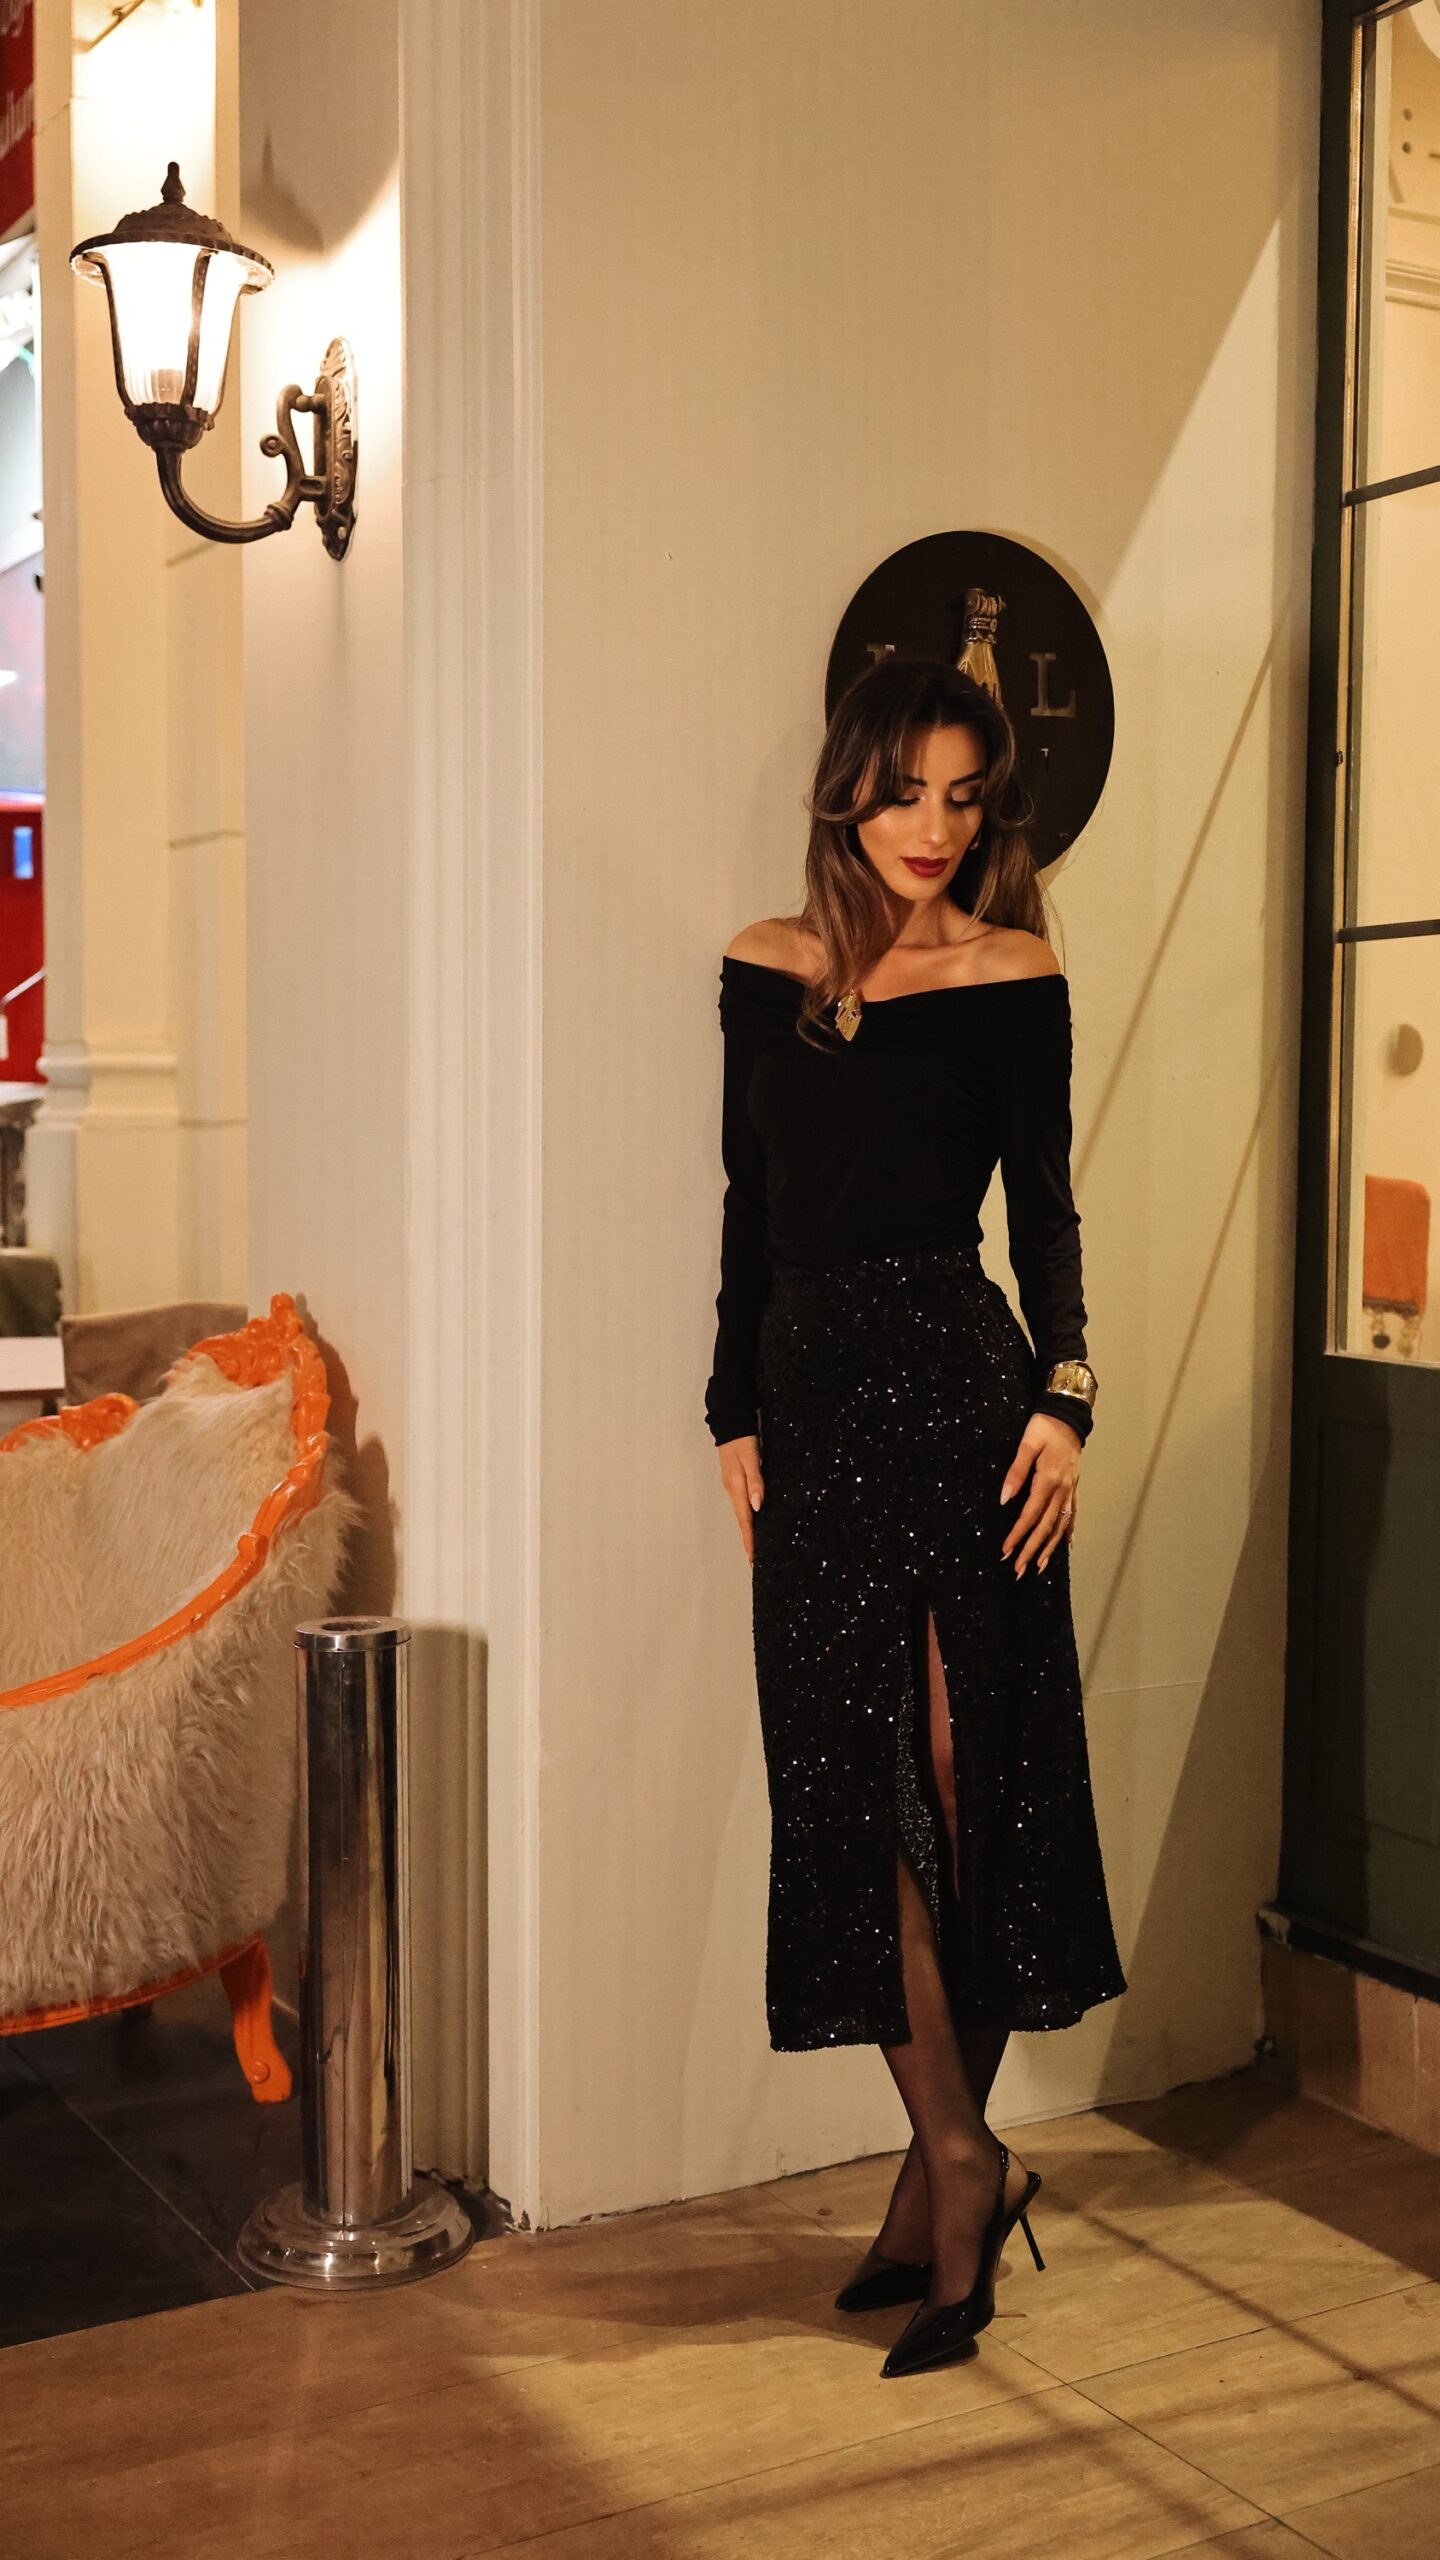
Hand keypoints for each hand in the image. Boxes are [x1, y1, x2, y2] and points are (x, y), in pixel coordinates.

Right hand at [718, 1432, 764, 1562]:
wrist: (730, 1421)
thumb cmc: (743, 1438)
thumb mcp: (752, 1457)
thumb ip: (756, 1481)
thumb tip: (758, 1507)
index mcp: (736, 1485)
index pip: (744, 1519)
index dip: (749, 1539)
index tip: (752, 1559)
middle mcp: (732, 1488)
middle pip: (742, 1519)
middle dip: (748, 1539)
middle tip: (754, 1559)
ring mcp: (732, 1484)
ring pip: (741, 1511)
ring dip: (748, 1529)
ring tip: (755, 1545)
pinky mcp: (735, 1479)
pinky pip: (741, 1503)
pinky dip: (747, 1515)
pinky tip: (753, 1519)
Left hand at [999, 1412, 1081, 1578]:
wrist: (1068, 1415)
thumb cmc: (1044, 1427)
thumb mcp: (1026, 1444)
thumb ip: (1015, 1472)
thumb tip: (1004, 1499)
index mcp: (1047, 1480)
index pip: (1030, 1514)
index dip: (1018, 1534)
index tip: (1006, 1550)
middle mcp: (1061, 1490)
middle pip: (1046, 1526)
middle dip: (1031, 1549)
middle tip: (1018, 1569)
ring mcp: (1069, 1490)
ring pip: (1060, 1525)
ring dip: (1049, 1548)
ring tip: (1038, 1567)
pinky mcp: (1073, 1487)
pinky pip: (1072, 1515)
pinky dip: (1068, 1532)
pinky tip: (1065, 1546)